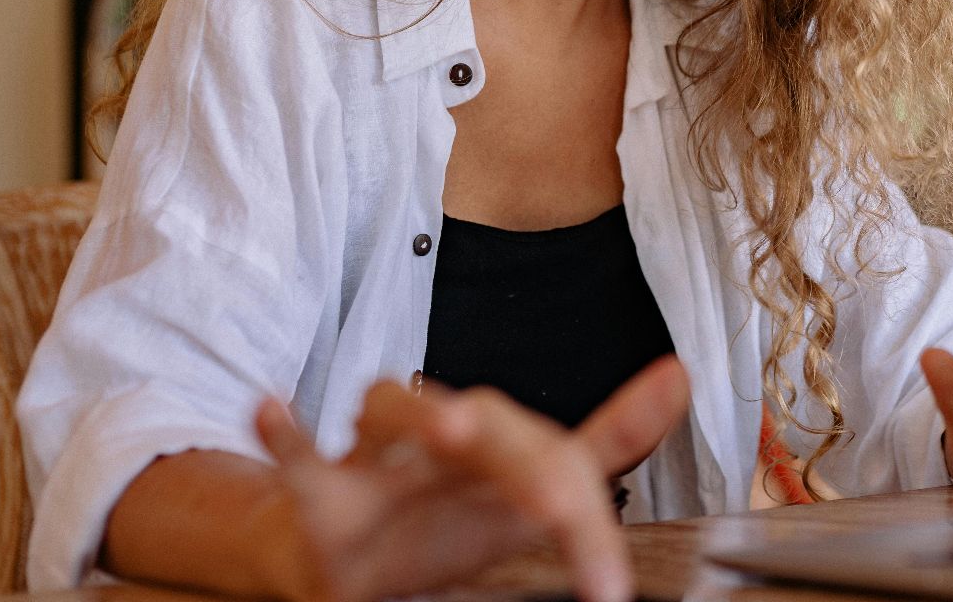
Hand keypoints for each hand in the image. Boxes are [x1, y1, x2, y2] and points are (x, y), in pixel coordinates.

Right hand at [251, 354, 688, 601]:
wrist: (354, 550)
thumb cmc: (451, 514)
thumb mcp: (536, 487)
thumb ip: (612, 436)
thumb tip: (680, 372)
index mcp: (500, 442)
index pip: (552, 456)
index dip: (584, 519)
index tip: (605, 587)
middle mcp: (442, 436)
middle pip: (484, 423)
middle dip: (516, 451)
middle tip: (551, 496)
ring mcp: (378, 459)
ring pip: (390, 409)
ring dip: (419, 416)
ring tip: (448, 428)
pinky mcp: (320, 492)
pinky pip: (298, 459)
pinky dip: (285, 434)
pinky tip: (272, 411)